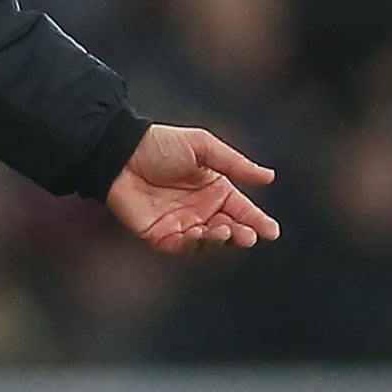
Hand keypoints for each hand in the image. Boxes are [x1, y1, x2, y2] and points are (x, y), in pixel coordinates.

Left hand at [106, 123, 280, 255]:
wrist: (120, 153)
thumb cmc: (159, 145)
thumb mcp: (201, 146)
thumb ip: (234, 163)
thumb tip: (269, 176)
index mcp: (214, 189)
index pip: (242, 210)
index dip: (258, 222)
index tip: (272, 231)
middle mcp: (201, 210)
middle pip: (230, 230)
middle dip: (242, 234)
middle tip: (248, 235)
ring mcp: (182, 224)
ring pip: (209, 241)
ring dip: (220, 239)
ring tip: (224, 230)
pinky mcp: (161, 235)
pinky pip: (183, 246)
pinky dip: (195, 244)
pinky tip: (201, 233)